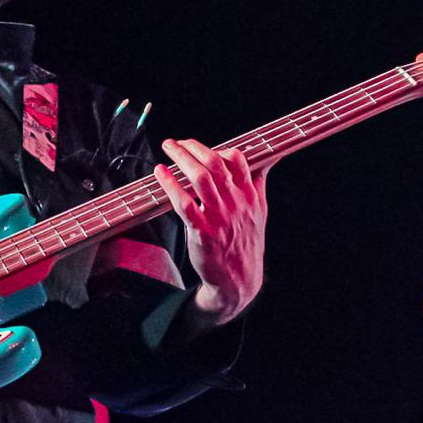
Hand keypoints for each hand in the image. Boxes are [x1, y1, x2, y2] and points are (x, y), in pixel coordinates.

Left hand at [154, 139, 270, 327]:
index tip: (200, 148)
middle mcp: (236, 203)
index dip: (217, 148)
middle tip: (177, 142)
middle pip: (215, 164)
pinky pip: (184, 203)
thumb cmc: (245, 243)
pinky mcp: (202, 231)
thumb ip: (257, 185)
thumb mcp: (259, 212)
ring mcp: (219, 217)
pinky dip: (171, 185)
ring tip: (168, 149)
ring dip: (181, 158)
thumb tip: (262, 163)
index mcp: (250, 195)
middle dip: (193, 147)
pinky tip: (160, 174)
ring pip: (201, 178)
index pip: (238, 160)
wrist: (239, 279)